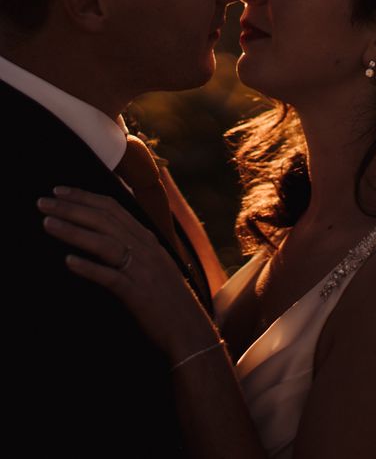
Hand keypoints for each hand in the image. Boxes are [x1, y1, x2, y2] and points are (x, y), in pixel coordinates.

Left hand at [38, 187, 220, 362]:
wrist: (189, 328)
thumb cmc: (168, 299)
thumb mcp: (154, 265)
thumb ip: (135, 247)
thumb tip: (109, 235)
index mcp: (148, 239)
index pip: (114, 209)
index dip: (85, 198)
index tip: (59, 191)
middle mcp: (146, 249)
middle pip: (105, 220)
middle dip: (72, 208)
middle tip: (43, 201)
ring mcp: (143, 270)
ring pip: (104, 243)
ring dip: (74, 231)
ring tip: (47, 223)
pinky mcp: (138, 293)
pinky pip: (110, 276)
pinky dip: (89, 267)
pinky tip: (68, 261)